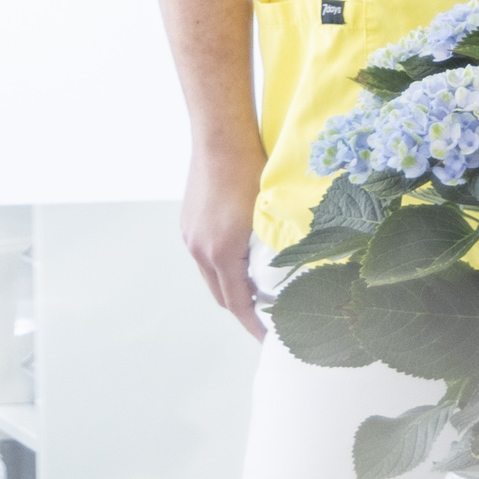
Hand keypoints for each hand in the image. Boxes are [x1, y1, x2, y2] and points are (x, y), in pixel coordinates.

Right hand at [182, 135, 266, 335]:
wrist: (221, 139)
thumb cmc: (252, 171)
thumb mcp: (271, 215)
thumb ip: (275, 248)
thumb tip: (291, 272)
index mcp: (220, 253)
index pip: (238, 302)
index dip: (254, 324)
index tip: (268, 339)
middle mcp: (199, 248)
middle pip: (221, 293)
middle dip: (243, 310)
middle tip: (268, 320)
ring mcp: (190, 235)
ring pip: (211, 274)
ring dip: (232, 286)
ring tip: (259, 292)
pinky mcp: (188, 222)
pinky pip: (205, 255)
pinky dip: (222, 266)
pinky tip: (241, 260)